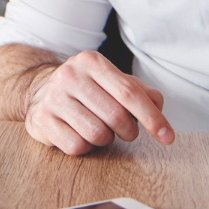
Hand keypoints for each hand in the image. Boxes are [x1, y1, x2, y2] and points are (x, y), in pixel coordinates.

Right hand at [23, 50, 172, 154]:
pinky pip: (77, 146)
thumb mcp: (112, 81)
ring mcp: (53, 97)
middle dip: (129, 131)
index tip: (168, 137)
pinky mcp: (42, 119)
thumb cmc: (86, 89)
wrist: (40, 91)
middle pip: (116, 116)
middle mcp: (70, 75)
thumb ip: (139, 91)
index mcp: (91, 62)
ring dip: (105, 139)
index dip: (152, 117)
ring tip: (99, 129)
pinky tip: (79, 134)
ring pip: (97, 134)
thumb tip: (158, 107)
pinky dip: (85, 147)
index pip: (129, 92)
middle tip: (126, 131)